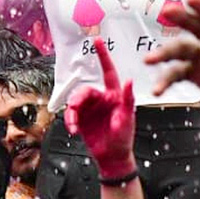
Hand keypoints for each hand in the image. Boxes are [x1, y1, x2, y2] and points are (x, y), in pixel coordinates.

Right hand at [64, 40, 135, 178]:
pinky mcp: (82, 119)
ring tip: (73, 125)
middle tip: (74, 109)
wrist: (113, 157)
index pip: (108, 71)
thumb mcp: (128, 118)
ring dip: (72, 112)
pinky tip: (73, 129)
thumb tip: (130, 80)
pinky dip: (69, 120)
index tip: (97, 41)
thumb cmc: (124, 137)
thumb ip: (128, 99)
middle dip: (78, 99)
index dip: (103, 55)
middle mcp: (101, 99)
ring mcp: (90, 109)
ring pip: (75, 102)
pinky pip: (71, 114)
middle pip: (85, 91)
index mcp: (114, 95)